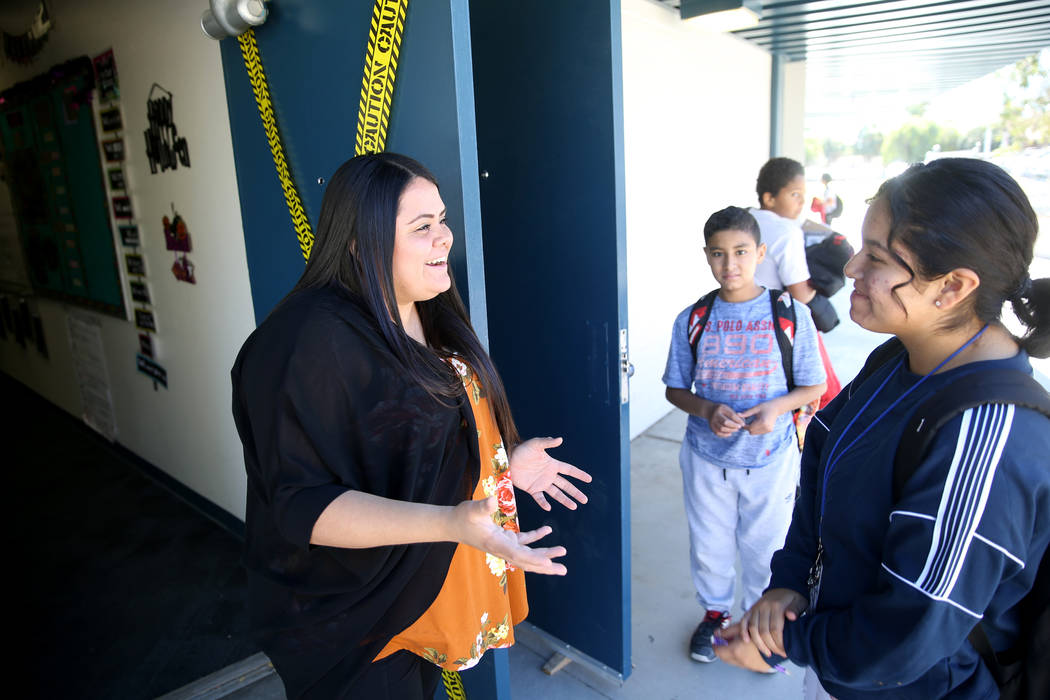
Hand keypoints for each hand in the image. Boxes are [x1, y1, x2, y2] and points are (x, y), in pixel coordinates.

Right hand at [451, 496, 567, 574]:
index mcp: (497, 544)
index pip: (518, 554)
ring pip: (529, 553)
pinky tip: (548, 530)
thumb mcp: (473, 509)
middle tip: (564, 570)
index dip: (534, 560)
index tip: (548, 564)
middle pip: (528, 561)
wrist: (453, 524)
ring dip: (545, 554)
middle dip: (546, 565)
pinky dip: (537, 537)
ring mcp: (505, 544)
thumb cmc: (462, 517)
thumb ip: (484, 506)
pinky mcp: (506, 538)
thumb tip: (494, 500)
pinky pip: (525, 541)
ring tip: (562, 552)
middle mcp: (503, 548)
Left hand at [509, 437, 591, 510]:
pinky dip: (543, 503)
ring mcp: (541, 483)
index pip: (569, 470)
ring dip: (565, 500)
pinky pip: (539, 498)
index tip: (589, 479)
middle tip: (585, 500)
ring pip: (556, 493)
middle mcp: (549, 475)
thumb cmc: (522, 449)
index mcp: (552, 464)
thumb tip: (560, 439)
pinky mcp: (532, 489)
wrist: (508, 458)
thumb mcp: (535, 444)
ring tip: (574, 507)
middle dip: (575, 492)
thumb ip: (547, 443)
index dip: (579, 474)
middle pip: (566, 485)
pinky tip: (549, 508)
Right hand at [708, 404, 745, 436]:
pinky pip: (718, 433)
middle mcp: (716, 415)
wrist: (710, 410)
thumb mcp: (728, 408)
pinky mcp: (711, 427)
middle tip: (739, 427)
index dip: (738, 420)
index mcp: (721, 408)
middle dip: (734, 426)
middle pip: (725, 422)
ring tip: (735, 430)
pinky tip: (730, 433)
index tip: (743, 424)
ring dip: (730, 430)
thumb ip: (734, 415)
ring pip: (721, 428)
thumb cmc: (722, 410)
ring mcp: (712, 421)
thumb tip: (742, 422)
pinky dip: (724, 435)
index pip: (731, 415)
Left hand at [713, 624, 773, 671]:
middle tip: (723, 641)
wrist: (781, 641)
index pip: (718, 651)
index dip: (715, 644)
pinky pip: (744, 664)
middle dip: (722, 649)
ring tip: (735, 643)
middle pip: (724, 658)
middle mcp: (741, 661)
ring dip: (731, 654)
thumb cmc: (762, 631)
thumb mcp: (742, 626)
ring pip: (734, 661)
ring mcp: (749, 666)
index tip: (715, 640)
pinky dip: (741, 657)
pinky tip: (745, 649)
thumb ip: (727, 630)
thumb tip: (717, 633)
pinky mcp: (756, 668)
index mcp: (735, 651)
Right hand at [739, 588, 806, 656]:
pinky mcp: (751, 609)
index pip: (775, 629)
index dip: (779, 643)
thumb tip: (791, 616)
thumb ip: (795, 610)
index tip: (785, 652)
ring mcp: (756, 608)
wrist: (784, 586)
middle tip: (778, 654)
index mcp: (777, 606)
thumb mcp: (799, 602)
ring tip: (767, 652)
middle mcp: (764, 606)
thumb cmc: (793, 598)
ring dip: (758, 643)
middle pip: (763, 631)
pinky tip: (747, 641)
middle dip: (770, 646)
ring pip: (753, 628)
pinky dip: (743, 631)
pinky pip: (744, 621)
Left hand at [740, 401, 778, 434]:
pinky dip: (756, 429)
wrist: (776, 408)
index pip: (750, 428)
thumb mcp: (755, 408)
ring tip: (753, 421)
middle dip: (748, 427)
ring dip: (752, 428)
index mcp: (763, 422)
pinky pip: (759, 432)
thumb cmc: (765, 406)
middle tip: (748, 421)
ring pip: (755, 433)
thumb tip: (737, 415)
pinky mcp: (769, 430)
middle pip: (752, 432)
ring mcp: (768, 430)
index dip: (745, 426)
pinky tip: (757, 422)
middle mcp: (766, 428)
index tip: (743, 421)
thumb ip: (746, 413)